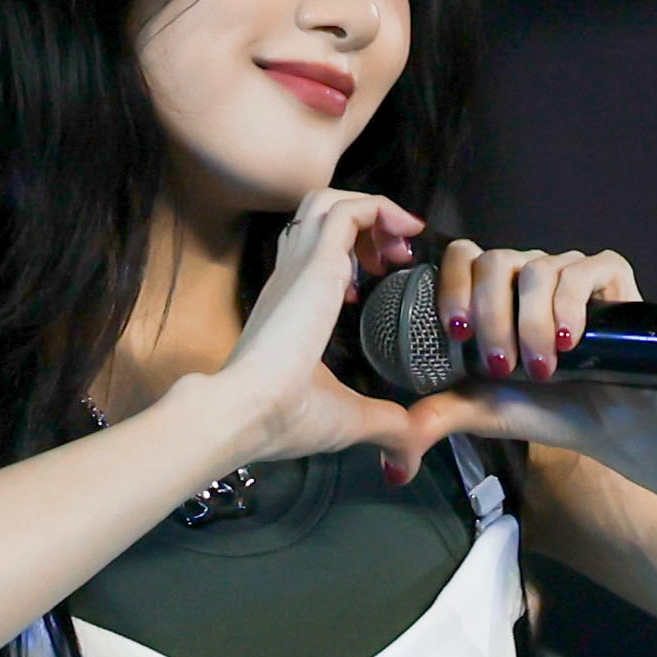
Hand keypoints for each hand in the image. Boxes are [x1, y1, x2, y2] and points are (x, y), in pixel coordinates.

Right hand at [211, 187, 430, 467]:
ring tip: (399, 240)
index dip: (350, 252)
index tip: (377, 278)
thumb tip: (409, 456)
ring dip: (372, 209)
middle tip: (393, 256)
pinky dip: (379, 210)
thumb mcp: (348, 419)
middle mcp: (289, 277)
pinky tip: (402, 234)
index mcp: (290, 305)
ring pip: (328, 200)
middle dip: (364, 222)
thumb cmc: (285, 418)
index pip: (312, 252)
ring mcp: (299, 266)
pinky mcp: (315, 263)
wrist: (247, 412)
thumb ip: (384, 427)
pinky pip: (347, 210)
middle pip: (319, 214)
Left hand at [390, 237, 656, 490]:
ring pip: (536, 270)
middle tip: (501, 367)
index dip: (452, 286)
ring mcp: (569, 270)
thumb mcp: (482, 411)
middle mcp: (528, 272)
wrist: (611, 426)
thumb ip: (438, 416)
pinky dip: (570, 306)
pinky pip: (582, 271)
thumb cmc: (547, 409)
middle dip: (490, 315)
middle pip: (494, 260)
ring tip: (542, 370)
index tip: (457, 334)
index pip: (461, 257)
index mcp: (493, 291)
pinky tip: (570, 341)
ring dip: (531, 324)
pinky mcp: (609, 275)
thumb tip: (395, 452)